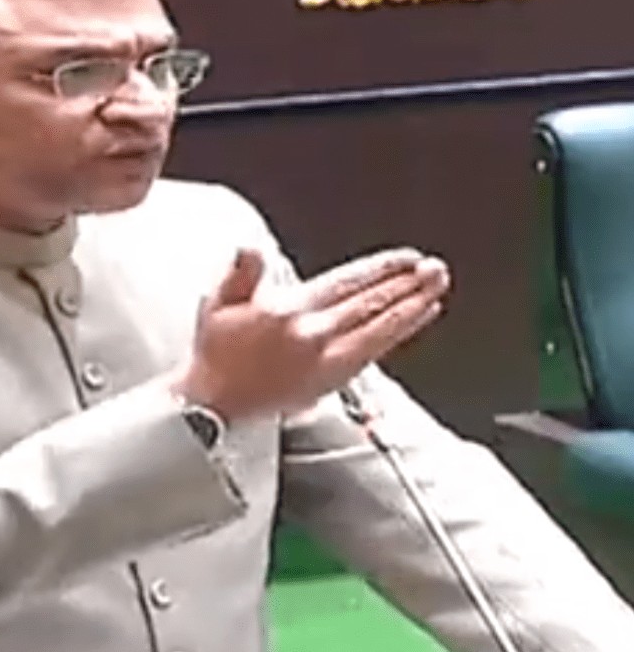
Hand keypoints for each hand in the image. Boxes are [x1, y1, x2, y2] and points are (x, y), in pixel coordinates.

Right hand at [175, 246, 449, 421]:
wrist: (214, 402)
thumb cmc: (217, 351)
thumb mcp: (216, 303)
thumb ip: (239, 273)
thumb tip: (250, 249)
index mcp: (287, 312)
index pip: (345, 284)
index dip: (380, 270)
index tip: (406, 259)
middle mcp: (312, 336)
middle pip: (369, 305)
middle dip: (407, 285)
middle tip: (436, 269)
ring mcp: (325, 361)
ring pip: (379, 330)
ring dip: (412, 308)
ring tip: (436, 290)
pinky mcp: (330, 381)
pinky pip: (374, 352)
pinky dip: (399, 333)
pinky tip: (415, 319)